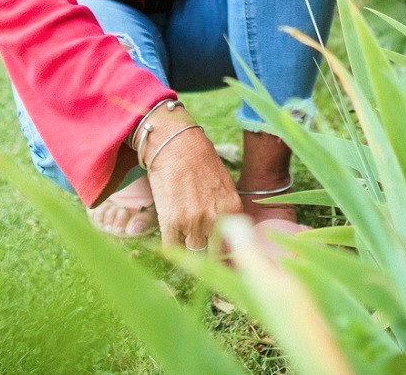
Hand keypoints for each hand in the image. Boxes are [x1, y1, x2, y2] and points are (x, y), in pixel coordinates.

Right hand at [137, 106, 241, 252]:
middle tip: (201, 254)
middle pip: (213, 253)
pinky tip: (171, 241)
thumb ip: (226, 210)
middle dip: (207, 254)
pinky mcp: (171, 221)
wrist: (176, 145)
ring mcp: (193, 222)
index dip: (226, 256)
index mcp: (233, 209)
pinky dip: (171, 248)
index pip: (234, 245)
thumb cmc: (199, 160)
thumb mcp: (224, 185)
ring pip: (192, 251)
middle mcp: (216, 219)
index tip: (220, 260)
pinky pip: (172, 248)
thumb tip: (227, 232)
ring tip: (183, 240)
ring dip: (187, 248)